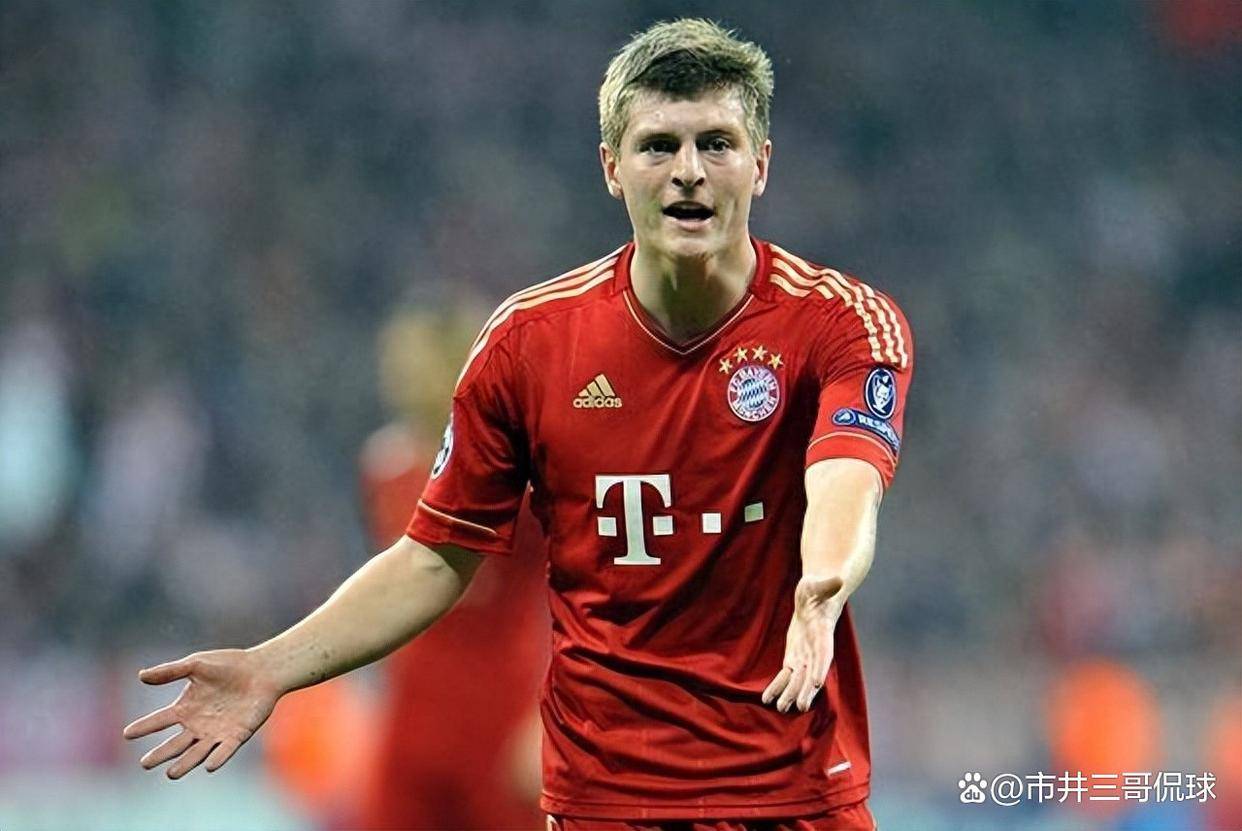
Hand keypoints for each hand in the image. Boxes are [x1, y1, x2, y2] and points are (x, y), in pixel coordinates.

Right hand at [122, 648, 281, 778]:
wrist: (262, 669)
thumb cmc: (228, 665)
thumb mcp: (197, 664)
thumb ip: (170, 671)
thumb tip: (141, 676)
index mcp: (185, 708)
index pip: (160, 720)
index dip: (144, 727)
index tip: (127, 733)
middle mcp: (198, 725)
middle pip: (175, 744)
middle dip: (161, 754)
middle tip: (145, 763)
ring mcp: (217, 732)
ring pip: (197, 752)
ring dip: (186, 763)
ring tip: (171, 774)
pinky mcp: (237, 735)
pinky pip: (226, 750)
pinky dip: (218, 758)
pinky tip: (210, 766)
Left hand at [761, 575, 843, 712]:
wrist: (815, 598)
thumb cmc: (818, 589)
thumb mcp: (819, 584)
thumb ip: (828, 585)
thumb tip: (840, 579)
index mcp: (823, 632)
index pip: (824, 653)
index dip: (820, 668)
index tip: (816, 683)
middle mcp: (816, 649)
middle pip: (811, 672)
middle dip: (805, 689)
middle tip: (800, 706)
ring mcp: (805, 655)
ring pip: (798, 678)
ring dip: (791, 693)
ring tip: (782, 709)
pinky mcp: (794, 656)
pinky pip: (786, 675)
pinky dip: (778, 686)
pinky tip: (768, 699)